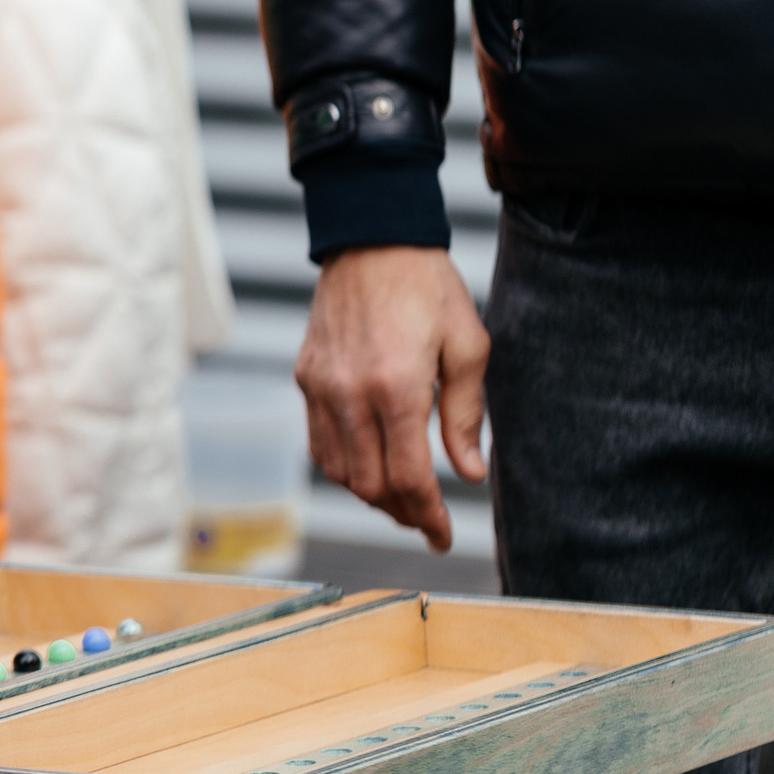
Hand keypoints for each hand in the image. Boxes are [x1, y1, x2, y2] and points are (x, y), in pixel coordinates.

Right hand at [295, 245, 488, 552]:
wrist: (372, 237)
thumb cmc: (428, 286)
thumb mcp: (467, 346)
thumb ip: (464, 414)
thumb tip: (467, 473)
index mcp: (396, 387)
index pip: (408, 478)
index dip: (428, 517)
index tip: (443, 536)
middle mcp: (350, 393)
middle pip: (370, 486)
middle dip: (402, 513)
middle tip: (427, 520)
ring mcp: (321, 386)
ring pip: (338, 470)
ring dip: (371, 494)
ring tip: (401, 497)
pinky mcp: (306, 376)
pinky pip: (318, 441)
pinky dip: (343, 465)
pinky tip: (369, 463)